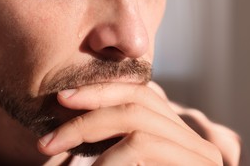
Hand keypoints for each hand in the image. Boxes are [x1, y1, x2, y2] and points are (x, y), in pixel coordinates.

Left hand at [37, 82, 222, 164]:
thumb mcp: (119, 164)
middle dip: (88, 108)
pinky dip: (109, 158)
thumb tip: (69, 127)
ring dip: (90, 131)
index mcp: (173, 133)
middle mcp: (191, 139)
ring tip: (56, 150)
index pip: (139, 93)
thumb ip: (111, 143)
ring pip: (137, 122)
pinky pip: (143, 146)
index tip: (64, 97)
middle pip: (137, 99)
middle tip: (49, 133)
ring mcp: (200, 154)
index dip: (101, 90)